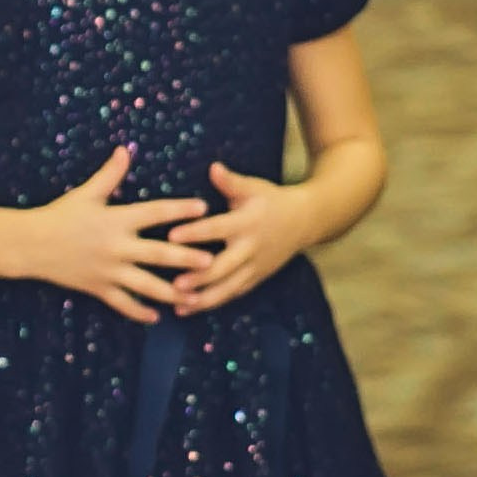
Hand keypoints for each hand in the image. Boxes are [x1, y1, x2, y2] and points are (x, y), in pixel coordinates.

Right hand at [23, 145, 215, 322]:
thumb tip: (125, 149)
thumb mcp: (86, 193)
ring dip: (171, 291)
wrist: (30, 244)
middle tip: (211, 262)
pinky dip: (139, 311)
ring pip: (145, 285)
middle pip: (158, 254)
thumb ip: (109, 174)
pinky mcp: (98, 287)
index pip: (154, 213)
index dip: (179, 210)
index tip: (203, 208)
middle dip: (186, 258)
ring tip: (194, 296)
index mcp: (116, 220)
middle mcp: (116, 247)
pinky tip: (156, 317)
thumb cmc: (59, 215)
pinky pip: (122, 303)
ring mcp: (108, 271)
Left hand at [168, 163, 318, 313]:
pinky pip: (232, 294)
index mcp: (246, 223)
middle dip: (199, 277)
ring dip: (203, 299)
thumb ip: (231, 182)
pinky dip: (211, 303)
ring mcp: (254, 267)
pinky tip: (188, 309)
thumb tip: (213, 167)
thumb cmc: (271, 200)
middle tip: (174, 285)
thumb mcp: (253, 187)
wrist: (305, 221)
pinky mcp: (255, 279)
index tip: (171, 237)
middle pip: (223, 267)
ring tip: (178, 306)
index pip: (217, 229)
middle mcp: (250, 249)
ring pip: (227, 288)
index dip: (195, 233)